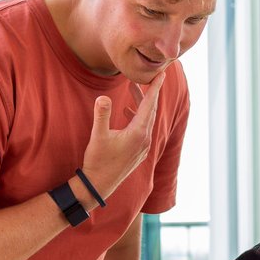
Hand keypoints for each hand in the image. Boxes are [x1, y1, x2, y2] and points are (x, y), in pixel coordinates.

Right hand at [81, 69, 165, 199]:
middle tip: (149, 77)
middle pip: (151, 111)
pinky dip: (138, 117)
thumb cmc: (98, 161)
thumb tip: (103, 97)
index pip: (150, 105)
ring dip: (142, 104)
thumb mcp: (98, 136)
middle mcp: (144, 140)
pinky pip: (143, 129)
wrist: (98, 185)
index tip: (162, 74)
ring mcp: (143, 147)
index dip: (155, 88)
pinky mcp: (138, 153)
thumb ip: (102, 114)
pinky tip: (128, 112)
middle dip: (149, 93)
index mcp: (138, 133)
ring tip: (134, 91)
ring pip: (147, 120)